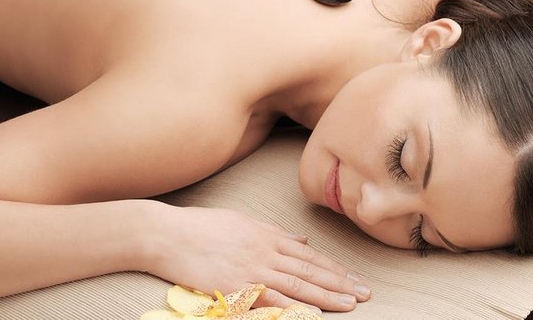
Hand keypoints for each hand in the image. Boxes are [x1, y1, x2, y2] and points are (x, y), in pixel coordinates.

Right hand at [146, 206, 371, 311]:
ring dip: (327, 295)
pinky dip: (293, 307)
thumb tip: (301, 240)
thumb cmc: (200, 227)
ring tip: (350, 303)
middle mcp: (264, 251)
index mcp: (266, 235)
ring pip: (298, 284)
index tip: (354, 277)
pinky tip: (311, 313)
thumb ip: (273, 232)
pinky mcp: (236, 286)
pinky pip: (271, 299)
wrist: (167, 234)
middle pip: (310, 270)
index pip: (309, 255)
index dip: (334, 268)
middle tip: (365, 293)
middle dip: (340, 282)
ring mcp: (251, 269)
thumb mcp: (241, 222)